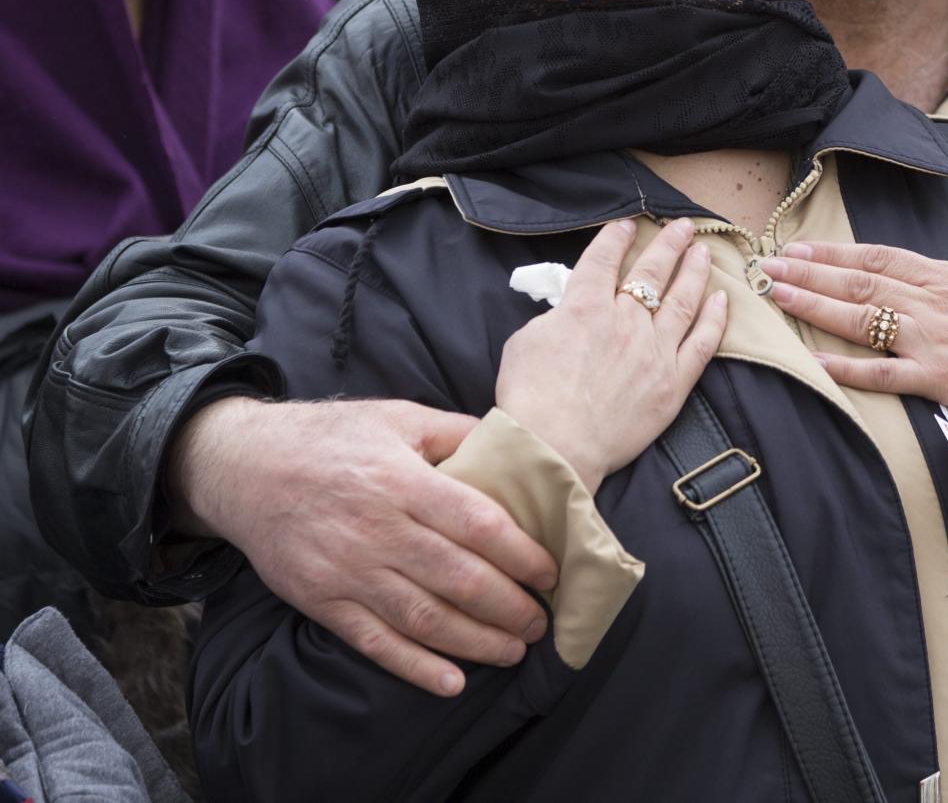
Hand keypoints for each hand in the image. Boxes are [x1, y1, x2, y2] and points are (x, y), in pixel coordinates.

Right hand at [168, 394, 560, 697]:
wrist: (243, 467)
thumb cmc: (332, 437)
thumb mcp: (399, 416)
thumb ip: (459, 433)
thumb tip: (518, 450)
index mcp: (401, 482)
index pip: (478, 525)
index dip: (522, 554)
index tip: (551, 573)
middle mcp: (377, 531)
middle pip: (459, 580)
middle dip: (510, 607)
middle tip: (541, 622)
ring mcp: (347, 572)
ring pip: (424, 618)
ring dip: (476, 642)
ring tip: (513, 651)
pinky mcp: (321, 602)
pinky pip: (375, 643)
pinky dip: (415, 668)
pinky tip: (452, 682)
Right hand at [496, 217, 727, 493]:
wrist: (553, 447)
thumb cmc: (529, 398)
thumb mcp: (524, 341)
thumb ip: (554, 318)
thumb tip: (570, 312)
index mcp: (585, 307)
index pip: (604, 260)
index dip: (616, 238)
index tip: (627, 225)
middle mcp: (626, 322)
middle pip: (652, 272)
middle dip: (668, 244)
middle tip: (682, 226)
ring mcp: (654, 351)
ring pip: (683, 300)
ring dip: (695, 271)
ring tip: (703, 252)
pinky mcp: (673, 384)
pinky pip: (702, 343)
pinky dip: (714, 319)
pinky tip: (722, 300)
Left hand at [757, 225, 947, 410]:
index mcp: (944, 275)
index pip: (877, 258)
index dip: (834, 253)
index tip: (799, 248)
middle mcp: (929, 302)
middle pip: (858, 283)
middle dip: (809, 273)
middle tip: (769, 267)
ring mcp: (929, 339)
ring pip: (861, 318)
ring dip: (814, 306)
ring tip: (777, 296)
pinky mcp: (934, 377)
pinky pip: (883, 373)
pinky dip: (847, 368)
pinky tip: (814, 361)